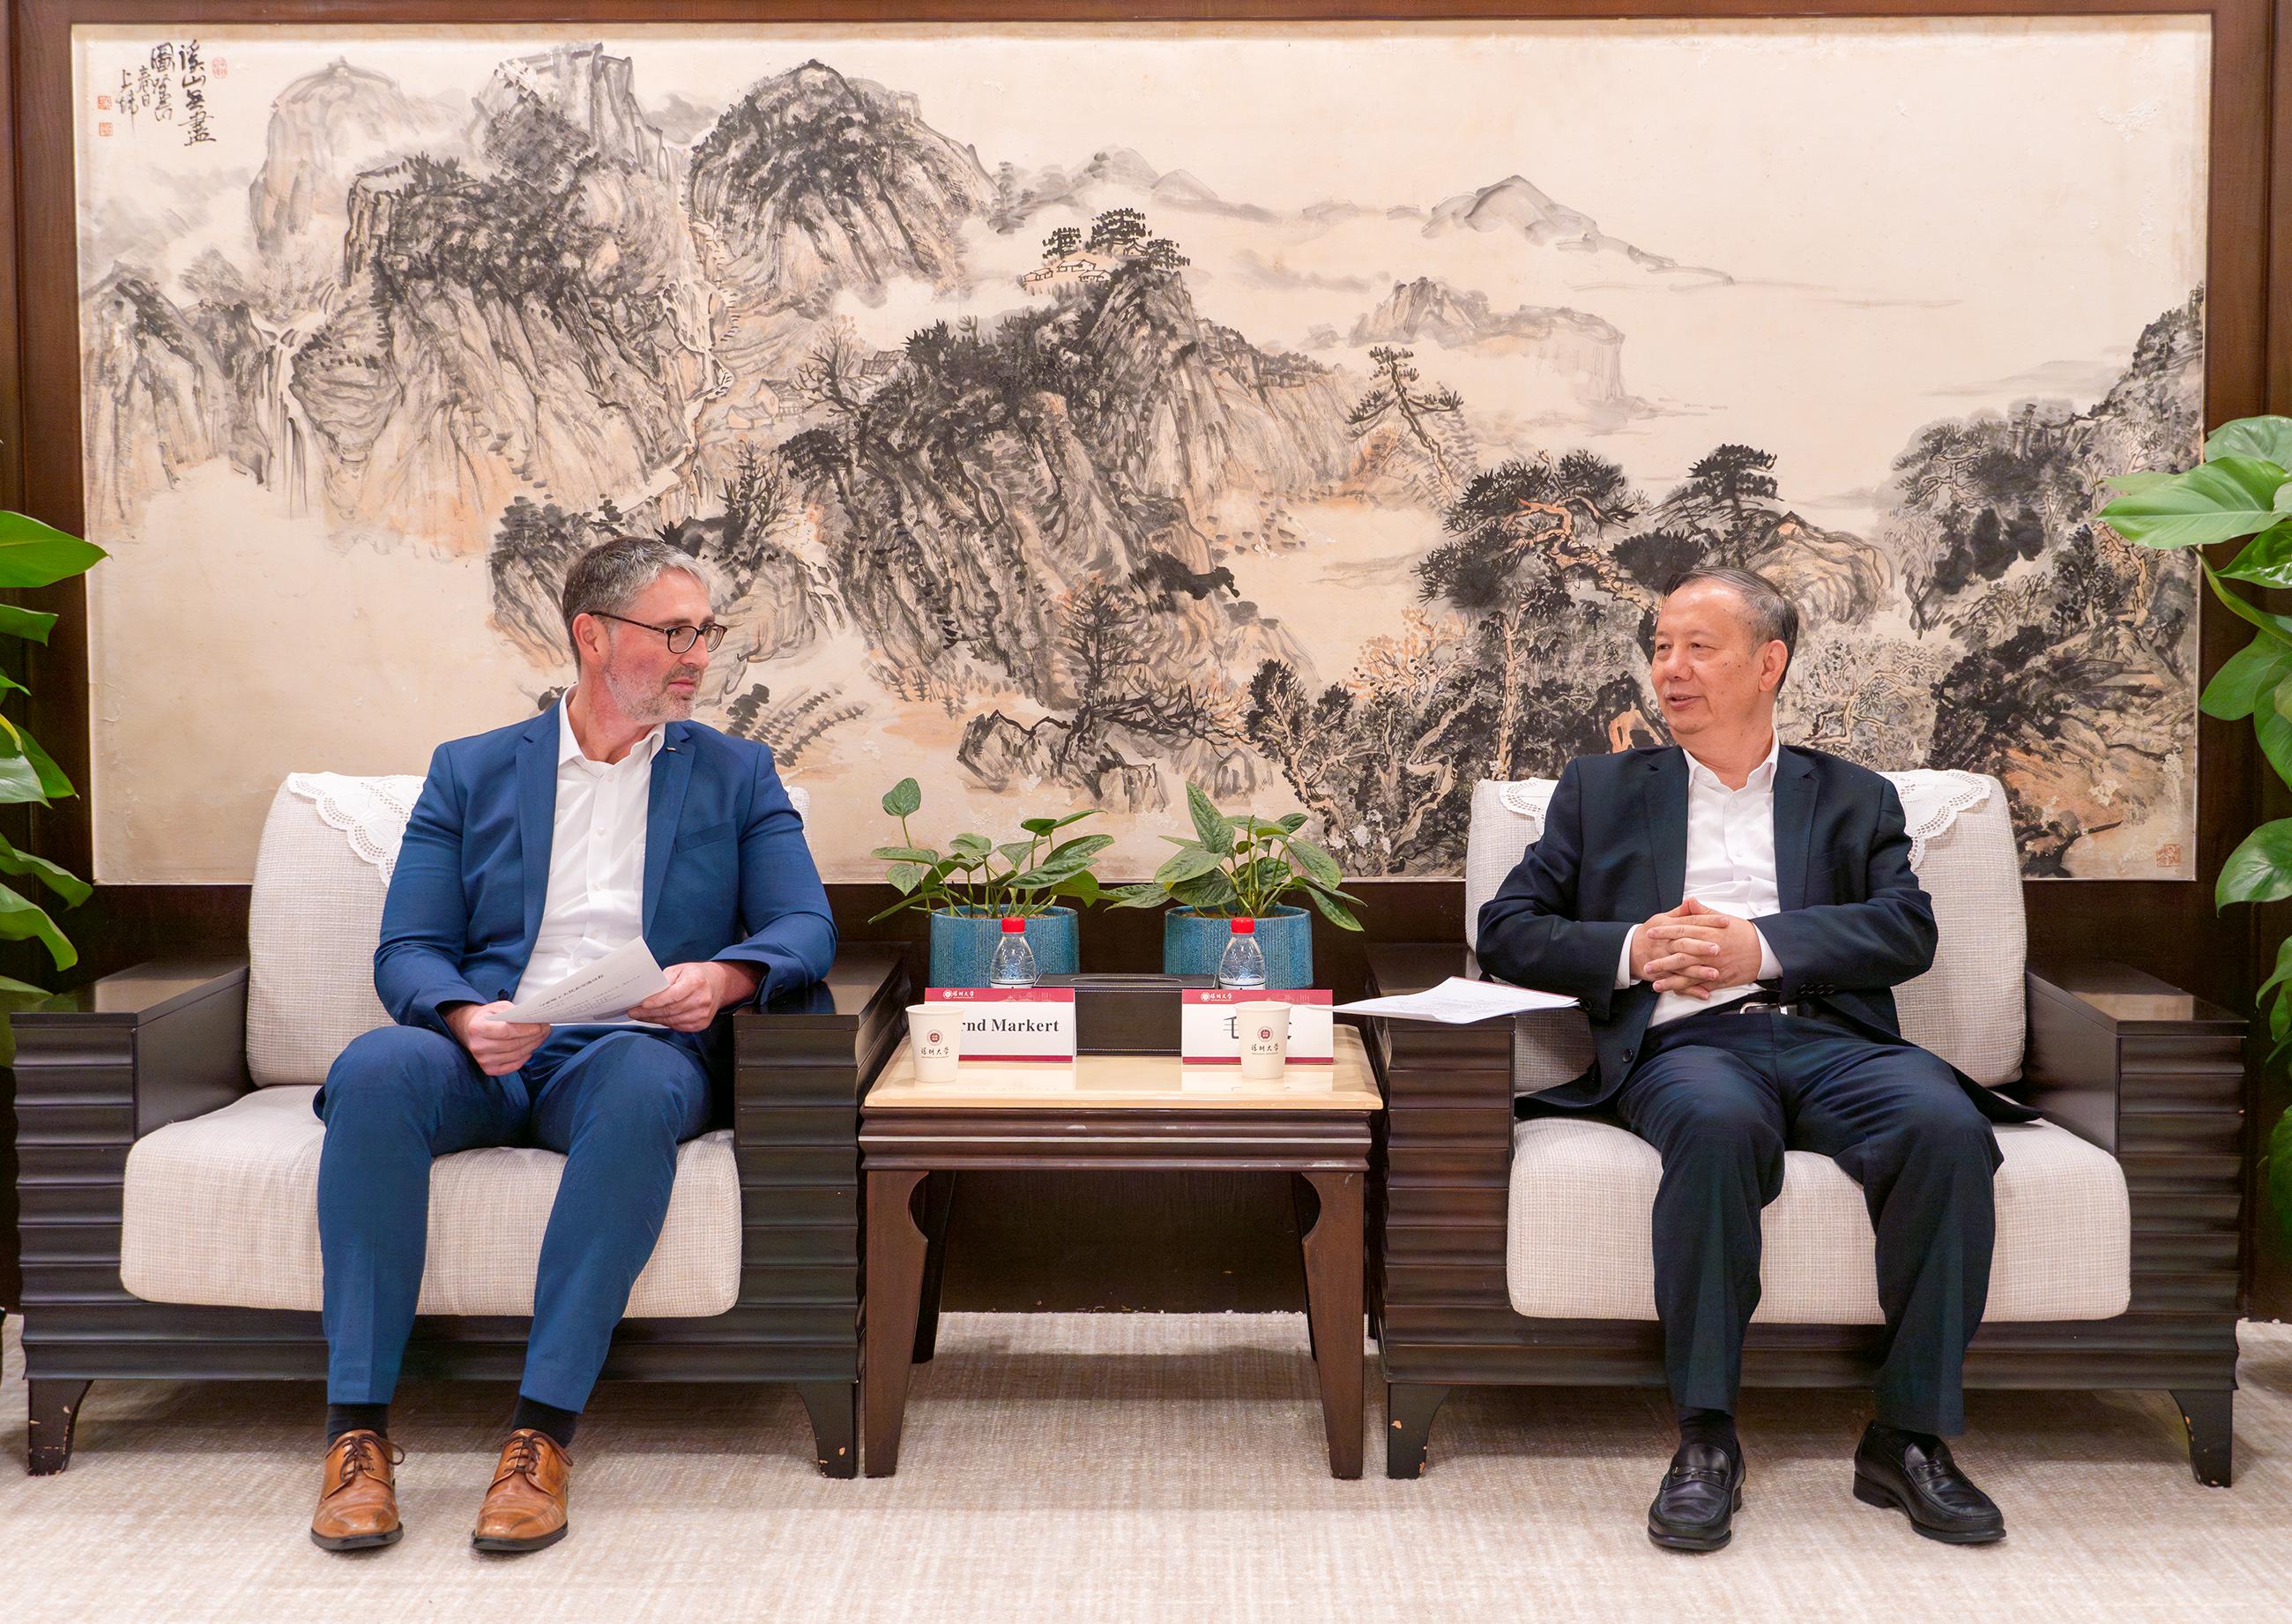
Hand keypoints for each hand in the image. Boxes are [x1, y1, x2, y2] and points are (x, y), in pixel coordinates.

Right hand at [446, 1001, 549, 1077]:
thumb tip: (533, 1019)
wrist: (470, 1029)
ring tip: (540, 1037)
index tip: (539, 1026)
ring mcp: (482, 1060)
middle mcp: (477, 1046)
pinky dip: (523, 1059)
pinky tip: (529, 1050)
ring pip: (514, 1055)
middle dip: (533, 1037)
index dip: (525, 1029)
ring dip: (531, 1047)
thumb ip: (513, 1012)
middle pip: (512, 1044)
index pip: (505, 1031)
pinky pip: (511, 1066)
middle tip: (545, 1030)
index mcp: (477, 1027)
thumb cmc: (486, 1017)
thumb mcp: (498, 1007)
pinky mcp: (488, 1069)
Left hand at [626, 961, 761, 1032]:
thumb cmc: (697, 975)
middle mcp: (702, 999)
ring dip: (654, 1019)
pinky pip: (678, 1027)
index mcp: (696, 982)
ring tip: (641, 1016)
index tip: (642, 1004)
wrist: (719, 984)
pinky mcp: (701, 1024)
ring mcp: (702, 1014)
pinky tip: (656, 1018)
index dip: (656, 1001)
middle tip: (634, 1012)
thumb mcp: (680, 969)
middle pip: (670, 1010)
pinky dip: (665, 1023)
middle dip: (649, 1013)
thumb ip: (664, 980)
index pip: (673, 996)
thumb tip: (647, 993)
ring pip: (672, 1021)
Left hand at [1638, 898, 1765, 995]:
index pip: (1682, 931)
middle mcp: (1709, 951)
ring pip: (1688, 975)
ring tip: (1655, 984)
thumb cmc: (1745, 934)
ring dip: (1670, 981)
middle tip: (1646, 965)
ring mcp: (1713, 967)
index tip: (1650, 933)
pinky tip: (1675, 991)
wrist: (1765, 950)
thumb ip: (1704, 913)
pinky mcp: (1720, 979)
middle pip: (1681, 956)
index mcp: (1709, 933)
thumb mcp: (1724, 918)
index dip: (1664, 932)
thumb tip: (1690, 902)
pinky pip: (1700, 986)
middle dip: (1662, 962)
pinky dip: (1688, 990)